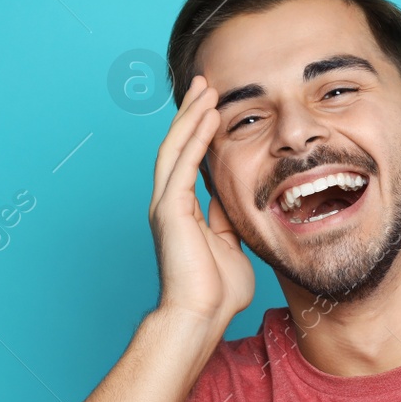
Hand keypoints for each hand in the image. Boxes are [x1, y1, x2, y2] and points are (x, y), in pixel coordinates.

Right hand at [149, 75, 255, 326]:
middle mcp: (169, 202)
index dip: (201, 133)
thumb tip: (234, 201)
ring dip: (192, 115)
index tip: (214, 108)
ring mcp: (166, 204)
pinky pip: (183, 163)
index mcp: (182, 211)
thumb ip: (228, 221)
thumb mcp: (231, 245)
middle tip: (205, 84)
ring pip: (176, 147)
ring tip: (206, 88)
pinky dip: (196, 137)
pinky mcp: (170, 209)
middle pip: (177, 145)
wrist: (200, 316)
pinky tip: (208, 115)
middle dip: (192, 113)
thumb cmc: (216, 292)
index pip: (190, 161)